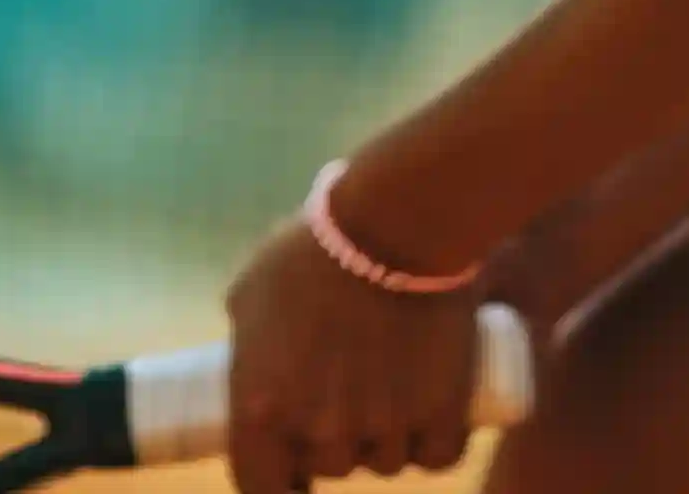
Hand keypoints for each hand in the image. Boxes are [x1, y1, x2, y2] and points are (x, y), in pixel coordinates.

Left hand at [221, 216, 494, 490]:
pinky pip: (438, 456)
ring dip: (387, 441)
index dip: (275, 481)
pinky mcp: (442, 412)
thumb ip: (245, 335)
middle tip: (347, 400)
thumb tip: (251, 355)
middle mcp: (322, 431)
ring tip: (393, 394)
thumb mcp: (251, 290)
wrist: (398, 221)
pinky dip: (436, 444)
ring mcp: (386, 426)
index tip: (290, 470)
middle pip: (330, 468)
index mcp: (263, 408)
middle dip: (335, 443)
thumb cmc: (314, 246)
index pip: (259, 486)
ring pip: (386, 462)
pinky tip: (433, 419)